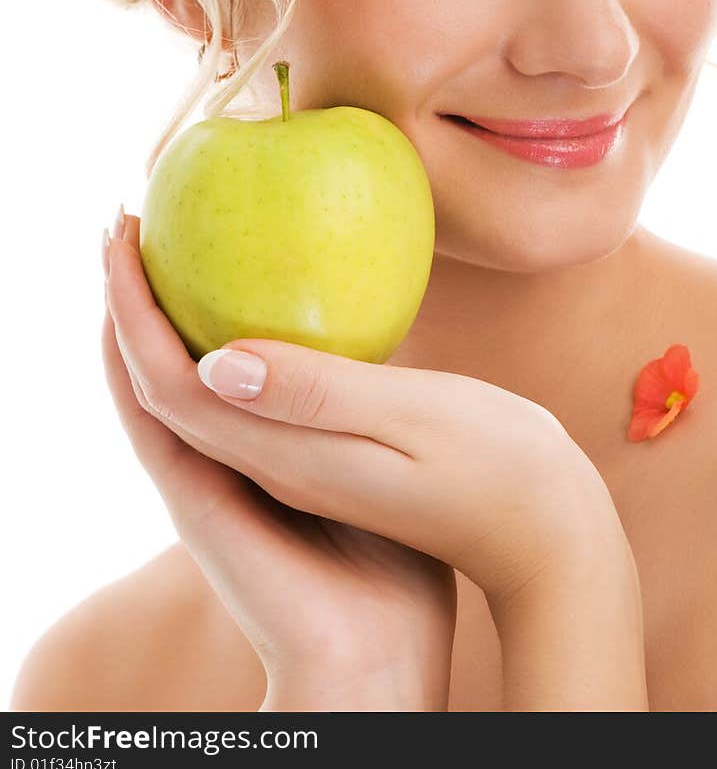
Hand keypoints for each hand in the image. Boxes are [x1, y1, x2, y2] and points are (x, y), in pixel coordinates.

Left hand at [105, 212, 622, 669]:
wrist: (545, 543)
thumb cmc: (499, 472)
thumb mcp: (411, 423)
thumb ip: (316, 393)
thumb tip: (216, 358)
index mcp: (284, 457)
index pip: (168, 384)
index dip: (130, 306)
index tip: (120, 228)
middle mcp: (276, 466)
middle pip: (170, 388)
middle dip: (135, 308)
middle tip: (130, 226)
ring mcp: (301, 466)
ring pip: (205, 392)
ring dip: (173, 325)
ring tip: (172, 254)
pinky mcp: (328, 456)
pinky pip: (250, 393)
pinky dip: (224, 341)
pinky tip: (252, 303)